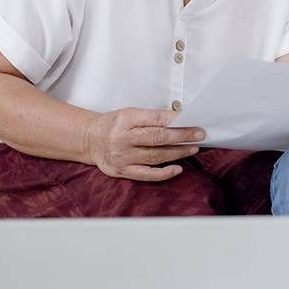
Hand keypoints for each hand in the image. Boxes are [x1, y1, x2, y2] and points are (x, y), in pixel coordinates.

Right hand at [86, 108, 204, 181]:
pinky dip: (164, 173)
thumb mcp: (129, 113)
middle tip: (199, 134)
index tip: (191, 119)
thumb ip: (151, 117)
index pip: (154, 119)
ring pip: (155, 156)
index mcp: (125, 120)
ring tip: (193, 148)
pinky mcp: (122, 171)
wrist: (90, 140)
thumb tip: (177, 119)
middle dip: (181, 136)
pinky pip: (147, 174)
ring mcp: (122, 157)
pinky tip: (178, 168)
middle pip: (157, 138)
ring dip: (177, 152)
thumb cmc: (113, 125)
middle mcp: (122, 139)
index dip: (174, 120)